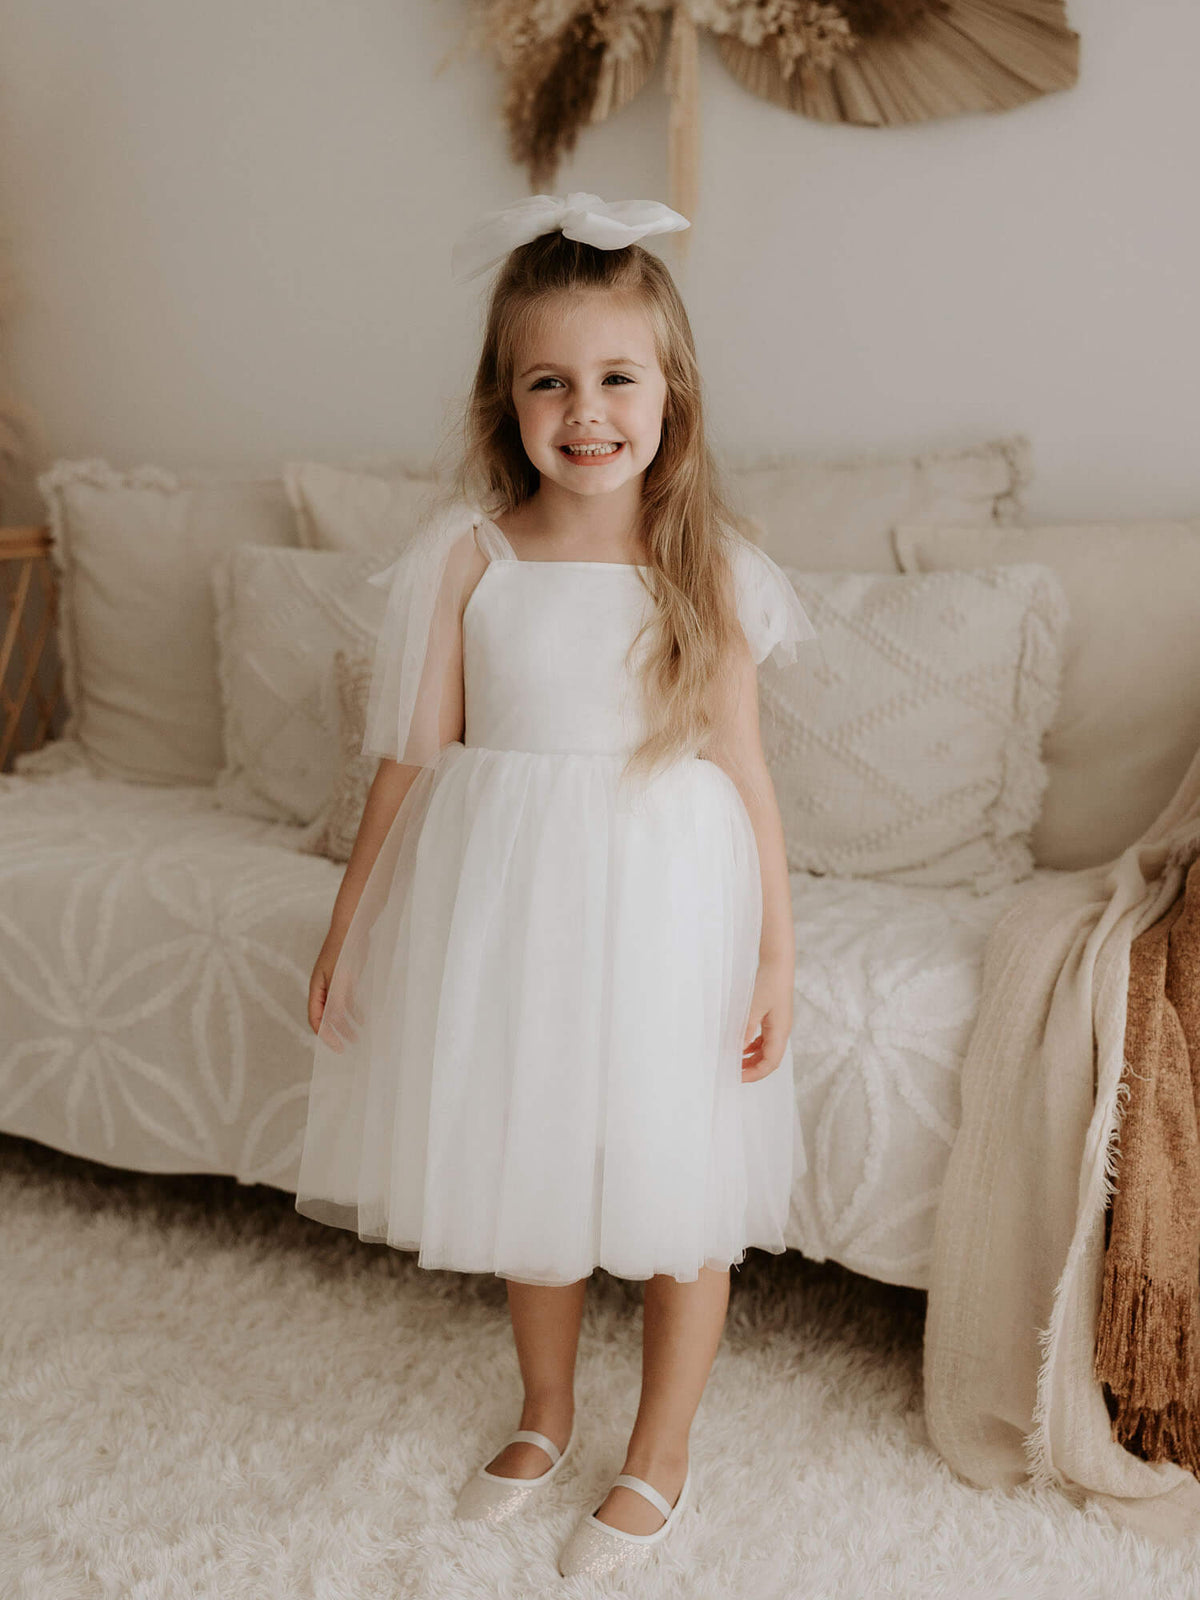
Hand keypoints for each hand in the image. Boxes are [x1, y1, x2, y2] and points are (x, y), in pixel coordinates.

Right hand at [308, 930, 361, 1052]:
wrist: (351, 928)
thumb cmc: (343, 951)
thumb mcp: (340, 978)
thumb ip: (337, 1000)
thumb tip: (333, 1023)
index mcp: (316, 988)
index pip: (316, 1018)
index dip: (324, 1034)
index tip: (337, 1047)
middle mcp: (323, 988)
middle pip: (326, 1017)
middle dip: (336, 1033)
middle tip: (347, 1047)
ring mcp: (334, 983)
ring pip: (338, 1010)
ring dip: (346, 1024)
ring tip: (357, 1038)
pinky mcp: (346, 978)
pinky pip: (347, 1001)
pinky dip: (354, 1012)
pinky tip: (362, 1020)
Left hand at [741, 956, 792, 1082]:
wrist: (778, 962)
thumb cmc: (769, 982)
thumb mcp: (754, 1006)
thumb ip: (746, 1029)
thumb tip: (738, 1050)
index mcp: (780, 1031)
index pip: (771, 1063)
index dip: (755, 1074)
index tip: (738, 1077)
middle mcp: (782, 1031)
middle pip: (770, 1060)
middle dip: (753, 1069)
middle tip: (733, 1073)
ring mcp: (778, 1025)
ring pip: (766, 1050)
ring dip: (752, 1059)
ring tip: (734, 1062)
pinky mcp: (773, 1018)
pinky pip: (764, 1040)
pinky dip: (753, 1046)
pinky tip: (741, 1046)